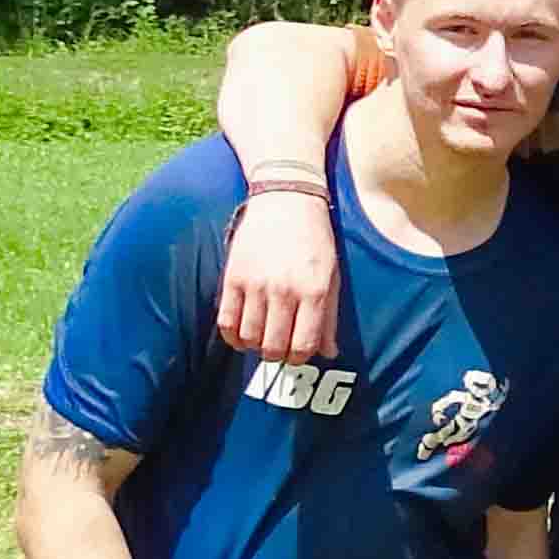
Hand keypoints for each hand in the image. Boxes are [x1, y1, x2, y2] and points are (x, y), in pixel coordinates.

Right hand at [214, 179, 342, 365]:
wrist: (286, 200)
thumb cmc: (315, 239)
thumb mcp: (332, 275)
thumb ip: (329, 316)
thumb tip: (329, 352)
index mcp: (313, 291)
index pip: (302, 345)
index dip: (299, 357)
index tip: (298, 354)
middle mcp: (284, 290)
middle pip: (272, 347)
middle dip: (277, 355)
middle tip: (279, 348)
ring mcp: (255, 285)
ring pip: (248, 338)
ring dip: (254, 346)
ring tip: (261, 338)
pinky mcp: (232, 278)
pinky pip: (226, 321)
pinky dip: (232, 336)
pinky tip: (241, 335)